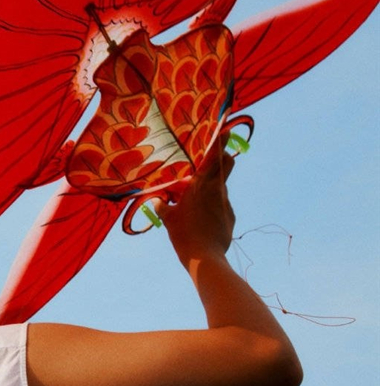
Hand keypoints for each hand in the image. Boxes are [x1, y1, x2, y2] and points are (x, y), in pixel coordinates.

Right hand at [153, 144, 235, 266]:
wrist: (204, 258)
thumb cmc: (183, 235)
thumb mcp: (168, 219)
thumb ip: (162, 206)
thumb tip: (155, 200)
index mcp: (200, 185)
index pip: (215, 156)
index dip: (221, 140)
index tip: (226, 128)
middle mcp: (216, 189)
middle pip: (227, 163)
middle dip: (223, 157)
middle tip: (215, 158)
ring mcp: (226, 202)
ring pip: (220, 187)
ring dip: (211, 189)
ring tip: (197, 205)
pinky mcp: (230, 216)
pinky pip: (221, 205)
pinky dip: (213, 208)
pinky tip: (204, 222)